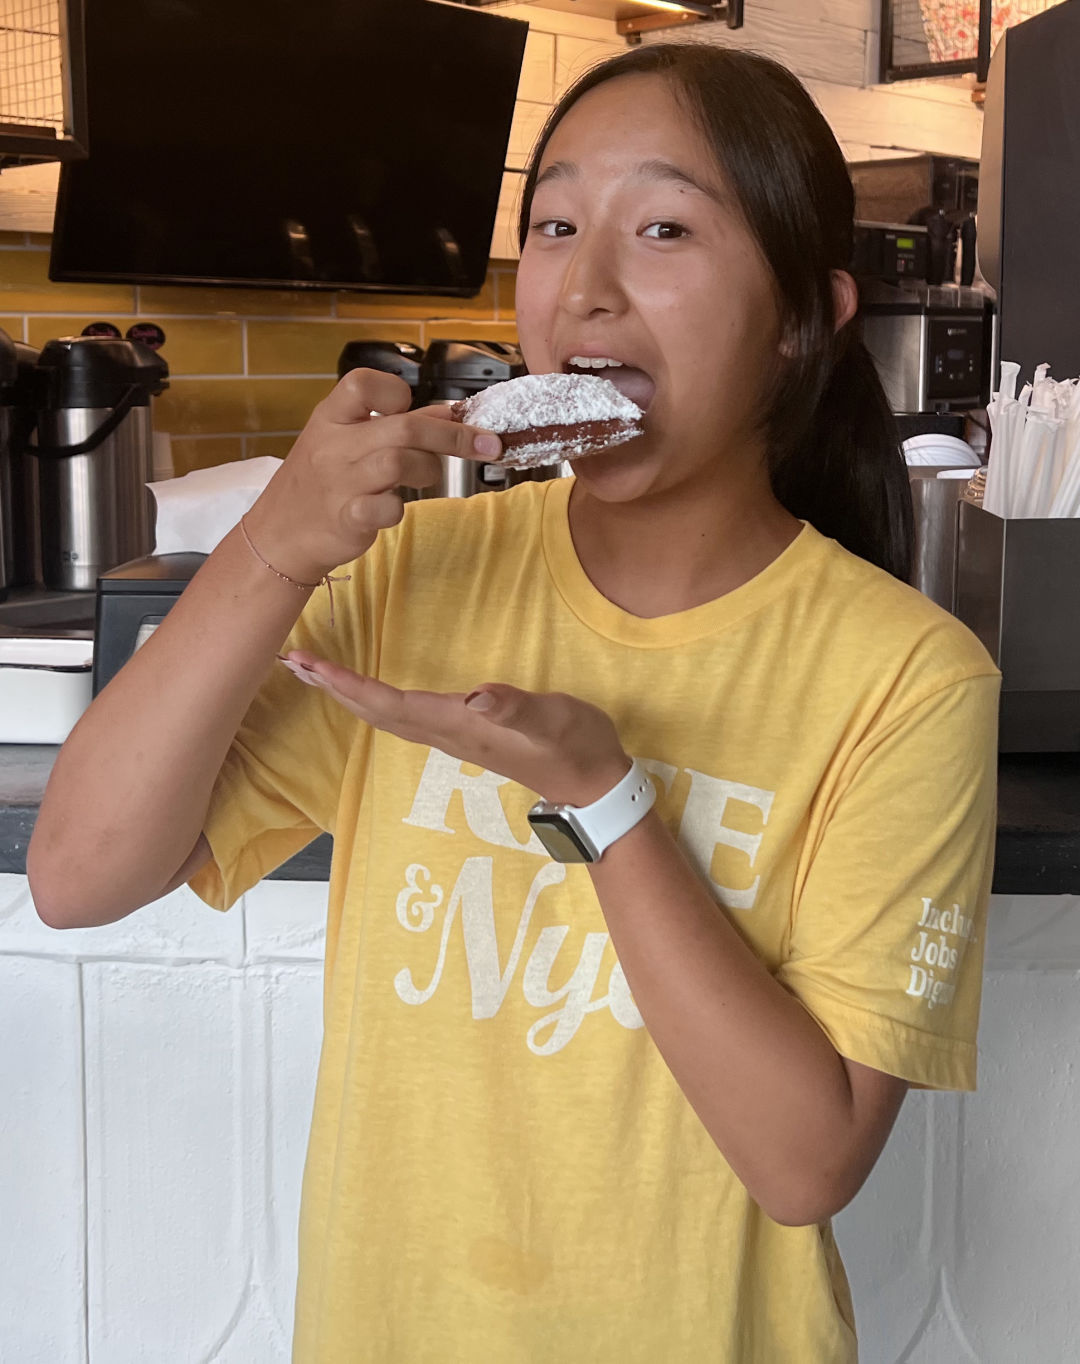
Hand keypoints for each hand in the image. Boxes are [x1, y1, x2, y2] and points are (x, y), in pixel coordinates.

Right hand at [243, 369, 501, 583]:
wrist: (278, 536)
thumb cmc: (319, 485)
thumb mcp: (346, 443)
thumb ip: (395, 426)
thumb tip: (449, 412)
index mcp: (331, 418)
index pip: (363, 383)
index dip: (395, 392)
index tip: (415, 408)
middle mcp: (334, 445)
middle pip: (403, 427)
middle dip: (452, 434)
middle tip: (486, 443)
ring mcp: (339, 482)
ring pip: (398, 461)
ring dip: (429, 468)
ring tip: (431, 478)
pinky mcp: (346, 518)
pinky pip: (385, 507)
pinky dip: (398, 508)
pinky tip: (395, 509)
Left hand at [279, 651, 631, 806]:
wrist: (591, 783)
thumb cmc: (577, 745)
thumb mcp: (554, 720)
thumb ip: (517, 708)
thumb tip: (478, 697)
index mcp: (459, 724)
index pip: (391, 704)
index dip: (350, 686)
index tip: (313, 666)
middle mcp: (446, 733)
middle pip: (375, 712)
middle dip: (332, 689)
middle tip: (292, 662)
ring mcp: (452, 736)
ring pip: (385, 717)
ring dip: (347, 696)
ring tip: (315, 675)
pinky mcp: (462, 734)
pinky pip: (402, 717)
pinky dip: (373, 702)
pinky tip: (366, 695)